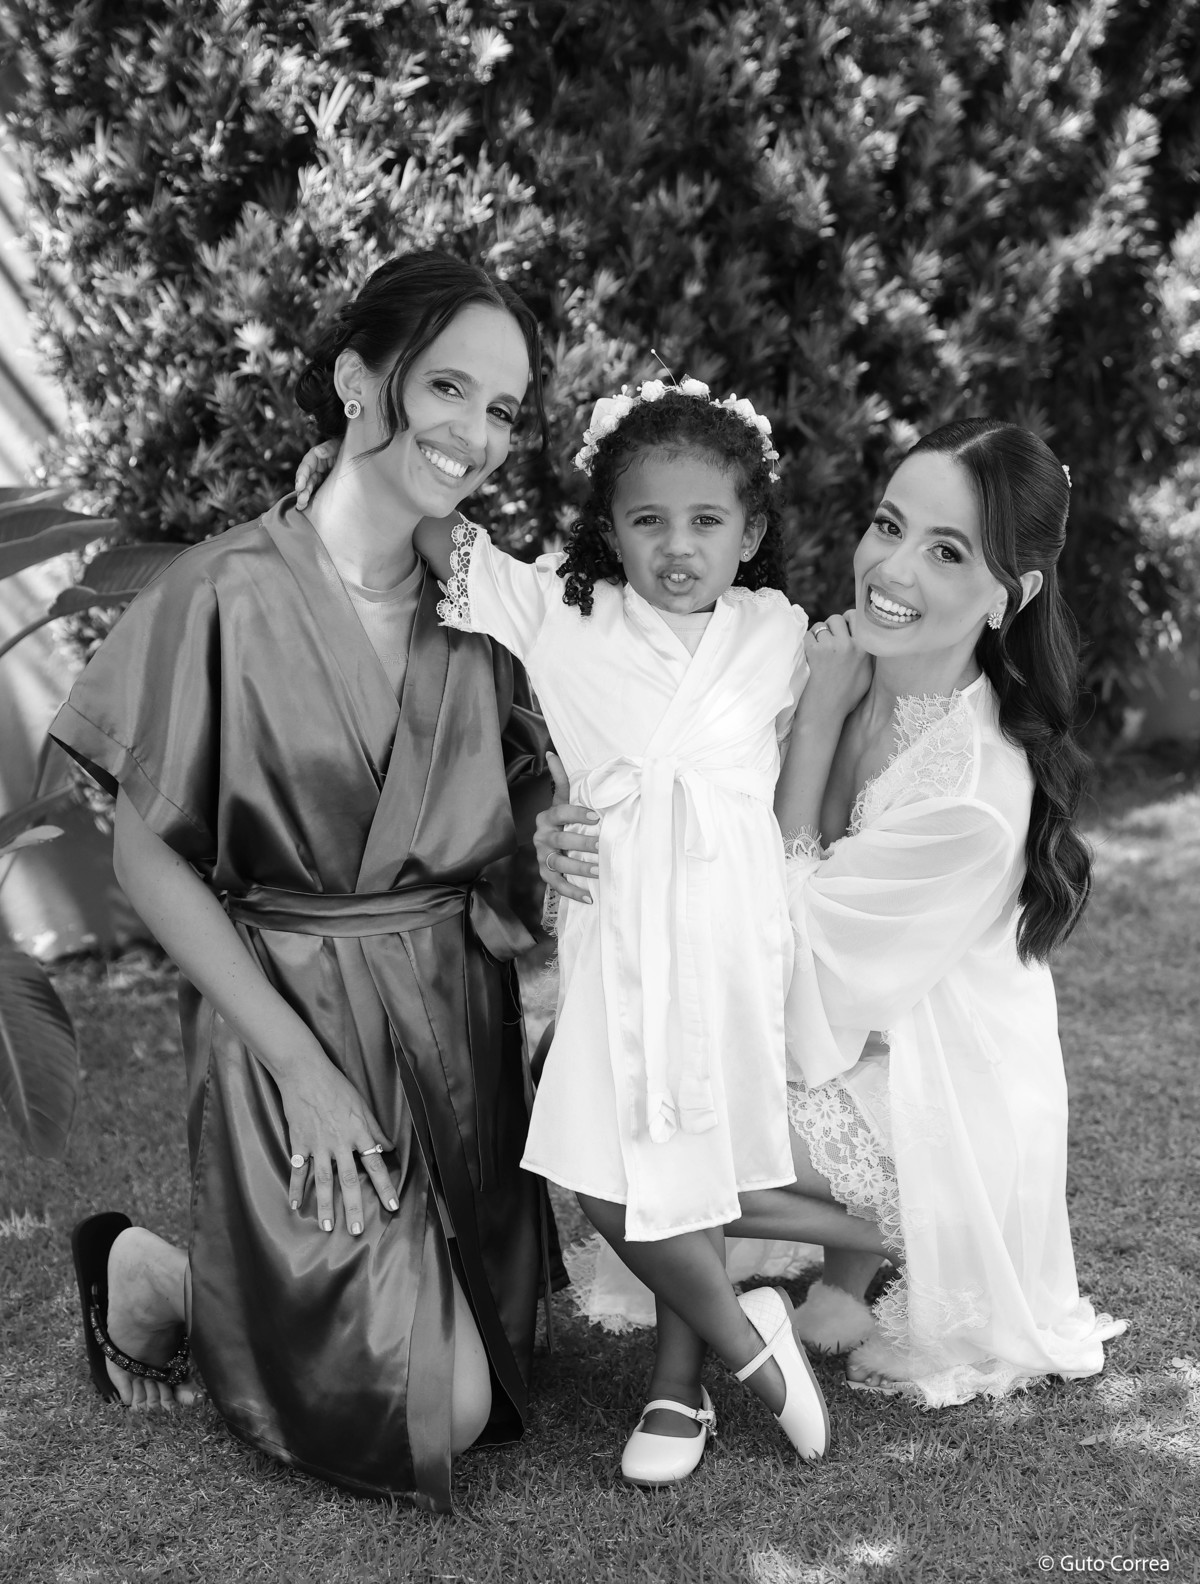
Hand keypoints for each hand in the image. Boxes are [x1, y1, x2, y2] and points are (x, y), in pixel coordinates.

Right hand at [278, 1049, 398, 1233]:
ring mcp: (318, 1145)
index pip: (376, 1164)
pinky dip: (295, 1187)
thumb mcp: (363, 1106)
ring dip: (325, 1205)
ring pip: (323, 1180)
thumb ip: (375, 1129)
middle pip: (349, 1179)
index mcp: (359, 1133)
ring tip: (327, 1226)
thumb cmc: (338, 1087)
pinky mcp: (299, 1143)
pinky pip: (297, 1170)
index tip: (392, 1206)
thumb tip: (389, 1147)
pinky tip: (294, 1205)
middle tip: (356, 1230)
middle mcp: (340, 1142)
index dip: (385, 1186)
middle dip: (354, 1206)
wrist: (305, 1074)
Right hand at [295, 439, 339, 510]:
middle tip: (302, 500)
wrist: (354, 455)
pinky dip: (309, 500)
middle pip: (305, 479)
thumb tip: (317, 451)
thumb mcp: (338, 445)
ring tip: (301, 505)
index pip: (306, 466)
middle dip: (302, 490)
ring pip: (308, 488)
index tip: (300, 485)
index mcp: (315, 457)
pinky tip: (304, 507)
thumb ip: (329, 448)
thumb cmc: (345, 448)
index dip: (302, 476)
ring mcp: (318, 478)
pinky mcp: (323, 486)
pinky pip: (315, 492)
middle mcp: (314, 468)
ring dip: (304, 496)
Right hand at [534, 752, 598, 903]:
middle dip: (582, 844)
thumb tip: (551, 754)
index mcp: (546, 817)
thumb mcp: (561, 798)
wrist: (544, 841)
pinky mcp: (545, 874)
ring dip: (579, 869)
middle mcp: (542, 838)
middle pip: (561, 841)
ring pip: (559, 864)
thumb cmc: (559, 818)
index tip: (597, 817)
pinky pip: (557, 886)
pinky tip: (590, 898)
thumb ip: (560, 779)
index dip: (577, 814)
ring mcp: (542, 857)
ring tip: (599, 871)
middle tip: (601, 846)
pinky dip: (572, 893)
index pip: (561, 813)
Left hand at [801, 611, 872, 723]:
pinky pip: (807, 635)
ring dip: (816, 636)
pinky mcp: (814, 651)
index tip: (840, 631)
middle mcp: (850, 644)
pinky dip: (805, 643)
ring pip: (819, 626)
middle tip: (825, 642)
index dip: (846, 622)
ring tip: (816, 653)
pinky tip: (808, 657)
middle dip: (829, 627)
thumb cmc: (845, 697)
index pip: (856, 617)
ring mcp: (831, 646)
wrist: (825, 713)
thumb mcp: (866, 675)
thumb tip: (864, 636)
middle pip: (836, 619)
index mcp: (865, 648)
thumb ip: (866, 654)